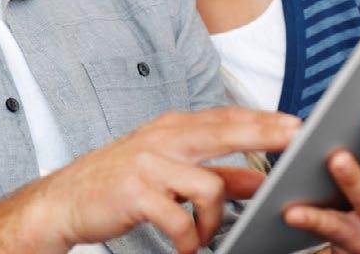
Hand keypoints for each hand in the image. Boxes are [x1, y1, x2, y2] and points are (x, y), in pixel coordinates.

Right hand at [0, 107, 299, 253]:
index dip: (260, 119)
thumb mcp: (166, 170)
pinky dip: (190, 241)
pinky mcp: (137, 194)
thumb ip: (212, 174)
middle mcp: (160, 139)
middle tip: (295, 140)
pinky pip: (182, 222)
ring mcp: (148, 164)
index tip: (295, 123)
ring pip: (209, 188)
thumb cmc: (118, 184)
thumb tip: (256, 181)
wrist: (64, 201)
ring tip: (201, 236)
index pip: (223, 118)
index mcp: (169, 129)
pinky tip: (184, 246)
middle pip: (223, 131)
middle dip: (263, 134)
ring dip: (213, 222)